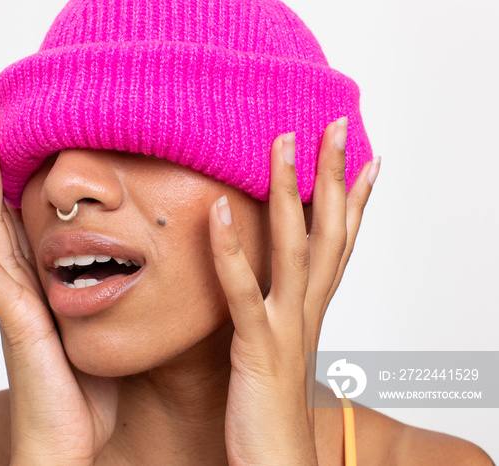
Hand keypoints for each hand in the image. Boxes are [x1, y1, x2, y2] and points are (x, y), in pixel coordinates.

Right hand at [0, 107, 116, 464]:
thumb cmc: (85, 397)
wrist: (69, 448)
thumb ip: (104, 302)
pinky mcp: (14, 320)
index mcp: (40, 289)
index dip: (11, 182)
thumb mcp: (100, 335)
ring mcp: (12, 302)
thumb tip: (132, 273)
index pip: (20, 224)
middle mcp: (19, 288)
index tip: (11, 140)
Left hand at [209, 119, 379, 463]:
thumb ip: (272, 314)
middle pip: (328, 232)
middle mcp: (306, 312)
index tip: (367, 160)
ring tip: (282, 142)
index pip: (339, 244)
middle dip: (334, 176)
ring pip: (294, 249)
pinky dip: (231, 252)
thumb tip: (266, 291)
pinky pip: (243, 293)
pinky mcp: (258, 348)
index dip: (356, 200)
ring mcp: (285, 327)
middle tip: (336, 126)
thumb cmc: (269, 409)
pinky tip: (215, 211)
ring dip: (288, 193)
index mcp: (310, 310)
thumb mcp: (273, 349)